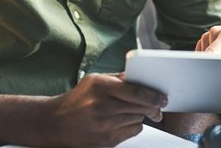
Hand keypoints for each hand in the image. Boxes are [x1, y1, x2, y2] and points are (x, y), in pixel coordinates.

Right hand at [47, 72, 166, 147]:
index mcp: (100, 86)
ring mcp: (103, 125)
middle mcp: (101, 106)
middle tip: (159, 106)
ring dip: (141, 115)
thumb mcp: (95, 81)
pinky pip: (132, 131)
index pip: (135, 92)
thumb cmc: (79, 99)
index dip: (154, 95)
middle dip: (153, 107)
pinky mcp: (105, 140)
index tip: (163, 98)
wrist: (56, 123)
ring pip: (138, 119)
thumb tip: (144, 79)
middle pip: (140, 107)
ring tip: (133, 111)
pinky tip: (124, 121)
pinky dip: (133, 125)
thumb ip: (119, 79)